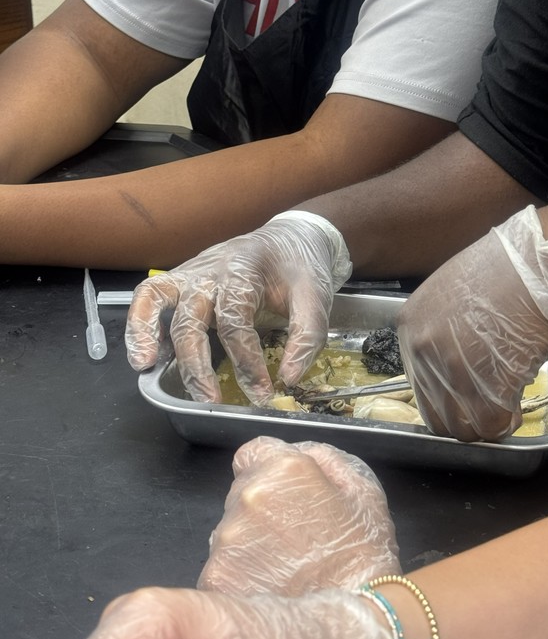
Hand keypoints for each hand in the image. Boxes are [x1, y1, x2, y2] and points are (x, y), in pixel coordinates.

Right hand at [124, 212, 351, 403]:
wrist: (290, 237)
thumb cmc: (300, 268)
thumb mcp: (317, 297)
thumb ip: (307, 336)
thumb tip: (289, 378)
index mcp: (244, 271)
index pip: (235, 321)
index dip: (246, 362)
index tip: (263, 392)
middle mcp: (210, 271)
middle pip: (190, 319)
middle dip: (197, 366)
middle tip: (210, 400)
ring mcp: (191, 274)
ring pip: (157, 300)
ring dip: (147, 334)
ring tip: (146, 366)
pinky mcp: (182, 280)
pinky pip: (149, 296)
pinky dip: (139, 322)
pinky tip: (144, 354)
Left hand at [198, 437, 400, 596]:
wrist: (357, 623)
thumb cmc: (363, 555)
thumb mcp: (363, 490)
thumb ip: (322, 458)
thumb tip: (295, 451)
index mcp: (285, 470)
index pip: (251, 453)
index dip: (268, 473)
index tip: (283, 497)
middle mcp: (248, 498)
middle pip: (240, 495)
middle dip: (261, 511)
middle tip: (292, 540)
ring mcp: (227, 542)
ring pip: (229, 534)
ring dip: (248, 546)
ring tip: (284, 570)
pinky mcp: (215, 580)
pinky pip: (222, 570)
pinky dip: (240, 579)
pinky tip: (270, 590)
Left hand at [397, 205, 547, 441]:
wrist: (537, 265)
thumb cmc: (505, 268)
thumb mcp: (452, 290)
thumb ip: (443, 328)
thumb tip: (456, 358)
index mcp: (411, 325)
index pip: (419, 383)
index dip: (448, 394)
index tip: (470, 391)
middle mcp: (422, 350)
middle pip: (437, 414)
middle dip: (465, 416)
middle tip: (489, 405)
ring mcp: (452, 370)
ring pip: (463, 427)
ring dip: (485, 422)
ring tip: (506, 404)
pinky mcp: (485, 385)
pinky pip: (492, 425)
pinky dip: (507, 423)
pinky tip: (518, 406)